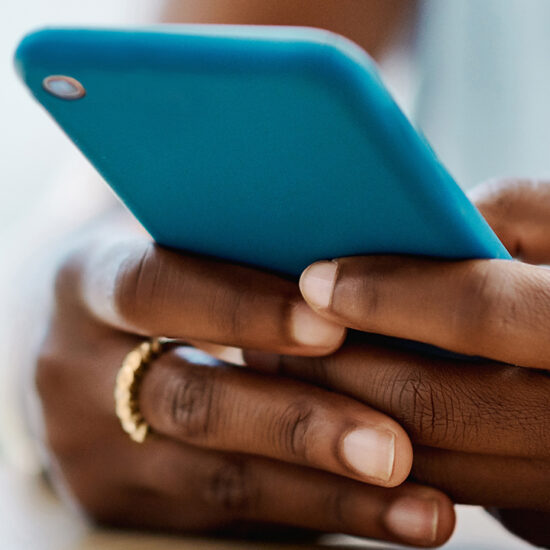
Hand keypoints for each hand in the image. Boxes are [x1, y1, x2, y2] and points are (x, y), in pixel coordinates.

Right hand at [34, 216, 454, 546]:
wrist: (76, 345)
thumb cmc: (152, 278)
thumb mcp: (169, 246)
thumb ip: (234, 249)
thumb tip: (351, 267)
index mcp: (87, 284)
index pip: (155, 289)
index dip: (241, 307)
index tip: (332, 325)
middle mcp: (76, 371)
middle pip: (191, 402)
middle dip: (298, 425)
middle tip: (393, 446)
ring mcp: (96, 449)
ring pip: (220, 480)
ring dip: (328, 492)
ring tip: (420, 507)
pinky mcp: (125, 500)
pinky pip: (229, 513)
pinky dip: (313, 510)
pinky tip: (381, 511)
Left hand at [246, 180, 549, 546]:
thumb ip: (491, 223)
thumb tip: (395, 243)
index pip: (485, 313)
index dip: (392, 297)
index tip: (315, 281)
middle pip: (439, 404)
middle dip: (343, 371)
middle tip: (272, 339)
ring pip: (431, 463)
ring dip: (346, 419)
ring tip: (288, 376)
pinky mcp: (539, 505)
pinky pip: (443, 489)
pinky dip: (381, 455)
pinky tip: (342, 414)